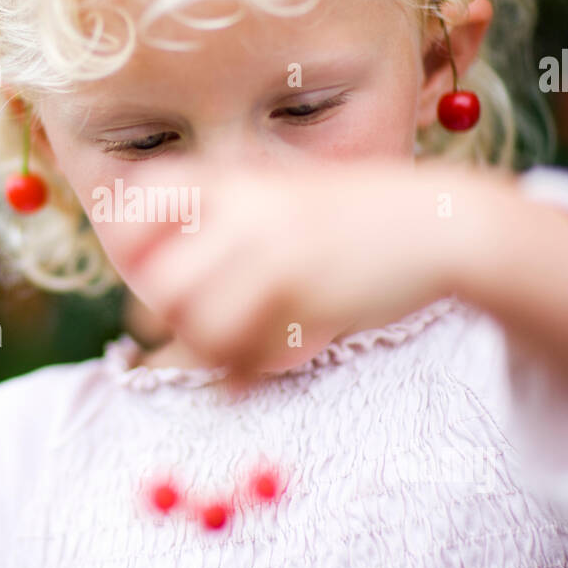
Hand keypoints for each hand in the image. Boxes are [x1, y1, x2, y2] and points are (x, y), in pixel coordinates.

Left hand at [112, 154, 498, 388]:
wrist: (437, 224)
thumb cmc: (363, 214)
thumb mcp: (289, 195)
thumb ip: (233, 223)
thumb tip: (168, 278)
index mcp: (237, 183)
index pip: (145, 201)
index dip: (129, 244)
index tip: (144, 273)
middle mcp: (246, 216)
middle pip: (163, 283)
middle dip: (162, 319)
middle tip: (179, 333)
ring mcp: (274, 258)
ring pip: (199, 328)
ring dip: (202, 354)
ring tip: (219, 361)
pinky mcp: (304, 301)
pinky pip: (246, 354)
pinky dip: (237, 378)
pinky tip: (240, 383)